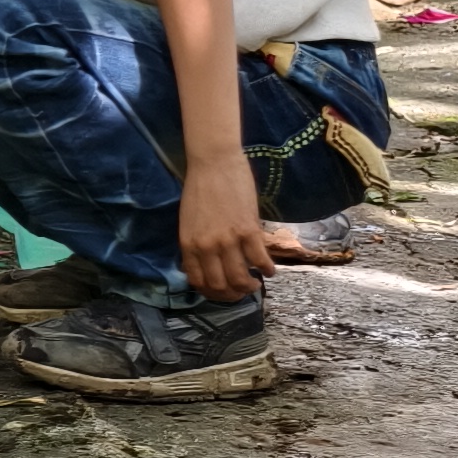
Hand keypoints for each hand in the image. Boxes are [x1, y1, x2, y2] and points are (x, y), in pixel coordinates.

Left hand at [177, 145, 269, 302]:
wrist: (214, 162)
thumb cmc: (199, 188)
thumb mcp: (189, 221)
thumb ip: (197, 244)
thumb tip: (207, 265)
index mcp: (188, 244)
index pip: (198, 281)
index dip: (212, 292)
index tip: (223, 291)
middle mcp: (206, 247)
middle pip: (220, 286)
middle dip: (232, 295)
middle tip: (241, 290)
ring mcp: (228, 240)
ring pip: (240, 279)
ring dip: (249, 286)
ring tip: (255, 282)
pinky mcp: (248, 231)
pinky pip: (260, 260)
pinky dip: (267, 269)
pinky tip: (269, 269)